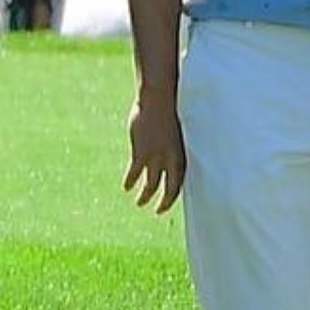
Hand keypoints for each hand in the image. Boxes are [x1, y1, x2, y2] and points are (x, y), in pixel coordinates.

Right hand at [124, 93, 185, 211]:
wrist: (159, 99)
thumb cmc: (170, 109)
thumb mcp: (177, 129)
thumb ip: (174, 144)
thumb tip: (171, 149)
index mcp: (182, 154)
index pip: (181, 182)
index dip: (176, 194)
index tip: (170, 201)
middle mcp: (171, 160)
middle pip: (170, 190)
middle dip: (164, 203)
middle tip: (158, 211)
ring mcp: (156, 157)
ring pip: (151, 185)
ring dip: (145, 197)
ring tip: (140, 203)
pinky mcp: (141, 152)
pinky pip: (134, 173)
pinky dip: (130, 181)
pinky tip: (126, 187)